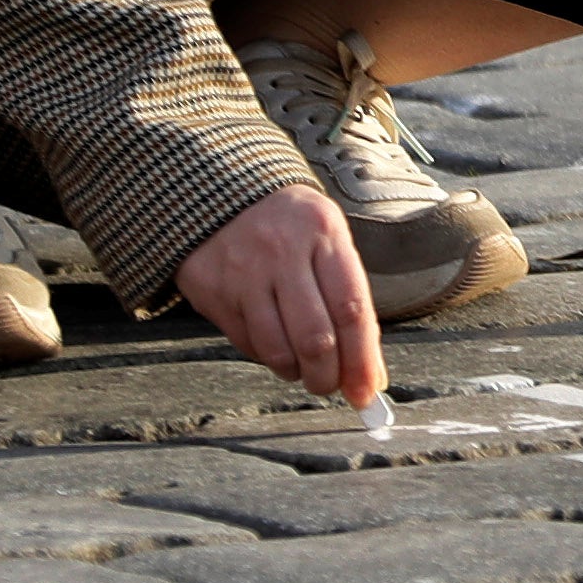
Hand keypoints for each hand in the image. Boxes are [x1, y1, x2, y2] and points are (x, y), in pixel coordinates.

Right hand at [176, 185, 380, 406]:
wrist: (218, 192)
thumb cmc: (289, 224)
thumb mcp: (327, 238)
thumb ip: (348, 297)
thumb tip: (368, 369)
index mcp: (323, 232)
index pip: (351, 309)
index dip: (363, 359)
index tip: (368, 391)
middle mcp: (282, 251)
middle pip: (315, 338)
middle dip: (328, 376)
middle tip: (332, 386)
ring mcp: (244, 272)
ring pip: (278, 349)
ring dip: (297, 373)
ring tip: (304, 370)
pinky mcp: (213, 290)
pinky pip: (247, 343)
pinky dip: (267, 358)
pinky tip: (276, 348)